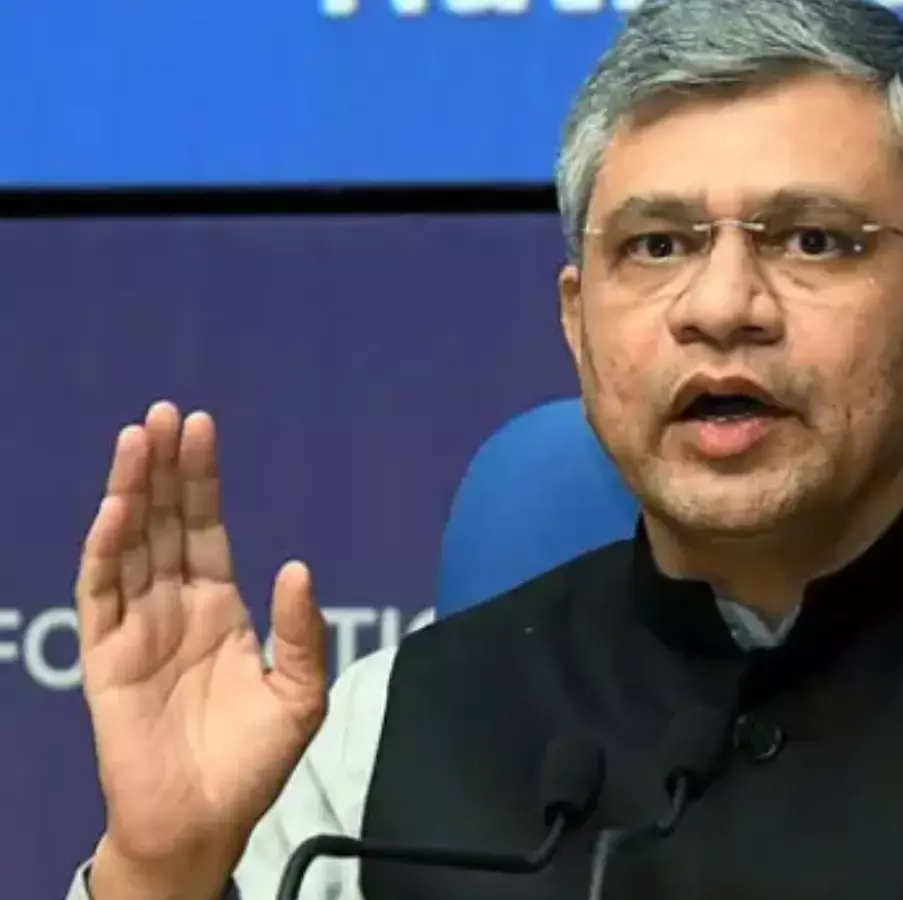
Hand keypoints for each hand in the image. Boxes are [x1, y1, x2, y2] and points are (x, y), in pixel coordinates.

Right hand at [76, 403, 328, 897]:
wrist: (204, 822)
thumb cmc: (253, 763)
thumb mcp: (299, 694)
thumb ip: (300, 632)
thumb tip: (298, 566)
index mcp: (219, 610)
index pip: (207, 529)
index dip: (203, 480)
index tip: (202, 427)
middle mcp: (174, 609)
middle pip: (166, 523)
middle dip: (166, 469)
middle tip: (166, 413)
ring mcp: (136, 629)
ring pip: (129, 545)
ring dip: (131, 491)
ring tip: (138, 438)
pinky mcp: (105, 658)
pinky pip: (100, 594)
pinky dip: (104, 550)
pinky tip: (115, 509)